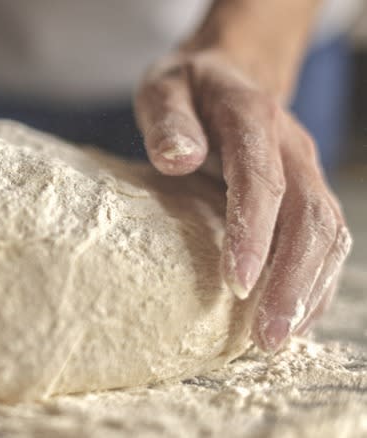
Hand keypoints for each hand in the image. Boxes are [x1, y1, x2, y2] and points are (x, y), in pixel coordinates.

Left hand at [134, 50, 351, 351]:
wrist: (229, 73)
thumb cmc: (188, 89)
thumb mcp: (164, 87)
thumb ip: (167, 119)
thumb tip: (179, 160)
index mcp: (253, 118)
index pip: (262, 181)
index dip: (253, 234)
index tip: (235, 283)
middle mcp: (292, 147)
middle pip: (310, 217)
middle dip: (291, 281)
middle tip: (265, 336)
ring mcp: (307, 170)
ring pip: (329, 234)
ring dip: (308, 291)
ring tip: (276, 341)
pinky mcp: (307, 192)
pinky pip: (326, 241)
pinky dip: (316, 283)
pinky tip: (293, 319)